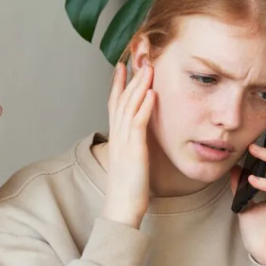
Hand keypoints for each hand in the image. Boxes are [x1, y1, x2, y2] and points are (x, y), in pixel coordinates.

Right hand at [101, 63, 154, 228]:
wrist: (121, 207)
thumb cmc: (127, 191)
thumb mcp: (129, 164)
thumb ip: (133, 149)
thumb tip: (139, 143)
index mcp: (116, 139)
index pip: (114, 106)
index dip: (117, 85)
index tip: (121, 68)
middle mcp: (117, 137)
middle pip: (121, 100)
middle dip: (129, 78)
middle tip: (137, 58)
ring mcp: (124, 142)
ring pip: (129, 107)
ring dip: (138, 86)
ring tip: (147, 68)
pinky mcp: (134, 150)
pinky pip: (138, 123)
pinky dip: (144, 106)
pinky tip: (151, 93)